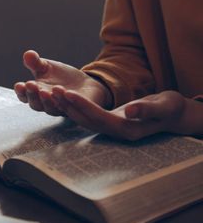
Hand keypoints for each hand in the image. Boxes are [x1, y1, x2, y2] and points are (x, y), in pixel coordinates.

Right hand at [14, 50, 111, 115]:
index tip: (19, 85)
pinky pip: (70, 108)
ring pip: (51, 108)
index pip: (24, 96)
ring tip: (47, 90)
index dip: (21, 92)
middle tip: (31, 84)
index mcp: (36, 94)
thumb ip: (36, 63)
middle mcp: (45, 104)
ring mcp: (59, 109)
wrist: (83, 84)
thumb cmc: (61, 77)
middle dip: (33, 95)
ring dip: (48, 100)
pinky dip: (68, 100)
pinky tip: (67, 92)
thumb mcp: (47, 67)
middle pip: (36, 104)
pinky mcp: (75, 110)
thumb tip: (28, 54)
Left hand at [51, 89, 202, 140]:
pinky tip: (60, 97)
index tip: (67, 93)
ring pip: (83, 118)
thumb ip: (147, 109)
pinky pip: (86, 115)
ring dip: (67, 106)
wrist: (172, 114)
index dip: (82, 105)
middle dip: (68, 105)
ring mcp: (110, 129)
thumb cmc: (170, 108)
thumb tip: (131, 110)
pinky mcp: (107, 123)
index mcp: (127, 129)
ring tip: (51, 91)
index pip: (99, 117)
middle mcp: (115, 132)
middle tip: (51, 90)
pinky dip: (73, 106)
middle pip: (86, 119)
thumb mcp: (164, 106)